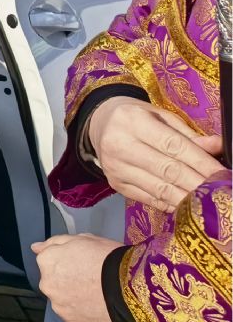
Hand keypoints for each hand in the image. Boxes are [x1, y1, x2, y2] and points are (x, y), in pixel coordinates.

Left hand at [31, 233, 121, 321]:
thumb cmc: (109, 257)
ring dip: (76, 304)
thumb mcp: (83, 239)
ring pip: (65, 307)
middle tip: (94, 283)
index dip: (69, 264)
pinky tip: (100, 317)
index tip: (85, 266)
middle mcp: (48, 287)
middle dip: (69, 285)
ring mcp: (61, 310)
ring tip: (100, 300)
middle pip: (55, 286)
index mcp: (47, 262)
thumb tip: (35, 248)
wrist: (132, 287)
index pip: (50, 263)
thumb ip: (55, 243)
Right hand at [87, 97, 222, 211]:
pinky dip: (172, 204)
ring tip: (209, 202)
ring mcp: (115, 168)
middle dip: (199, 184)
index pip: (173, 146)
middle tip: (220, 192)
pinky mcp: (115, 184)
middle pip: (168, 171)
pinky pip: (149, 199)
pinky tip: (188, 205)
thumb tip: (217, 147)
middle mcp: (119, 145)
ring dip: (188, 198)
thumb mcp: (160, 116)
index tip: (222, 174)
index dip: (201, 162)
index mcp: (133, 121)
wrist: (99, 125)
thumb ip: (187, 134)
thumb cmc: (136, 118)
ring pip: (160, 189)